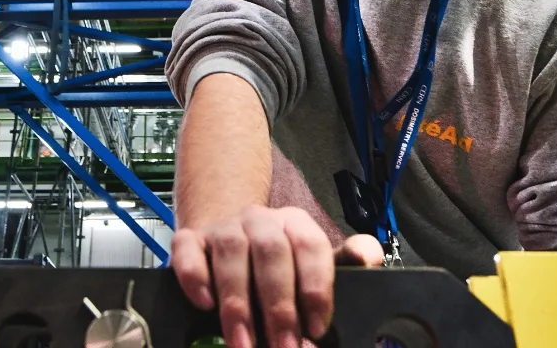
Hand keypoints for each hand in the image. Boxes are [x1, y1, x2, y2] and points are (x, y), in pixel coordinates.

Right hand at [171, 206, 384, 347]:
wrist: (228, 234)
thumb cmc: (279, 261)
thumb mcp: (315, 260)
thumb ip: (346, 262)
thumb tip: (369, 259)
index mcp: (296, 223)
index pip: (311, 246)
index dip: (316, 288)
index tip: (318, 328)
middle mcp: (260, 220)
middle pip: (272, 253)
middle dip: (278, 307)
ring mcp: (224, 228)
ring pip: (231, 253)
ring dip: (238, 304)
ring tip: (244, 344)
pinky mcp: (190, 238)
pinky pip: (188, 250)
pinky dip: (195, 277)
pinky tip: (204, 303)